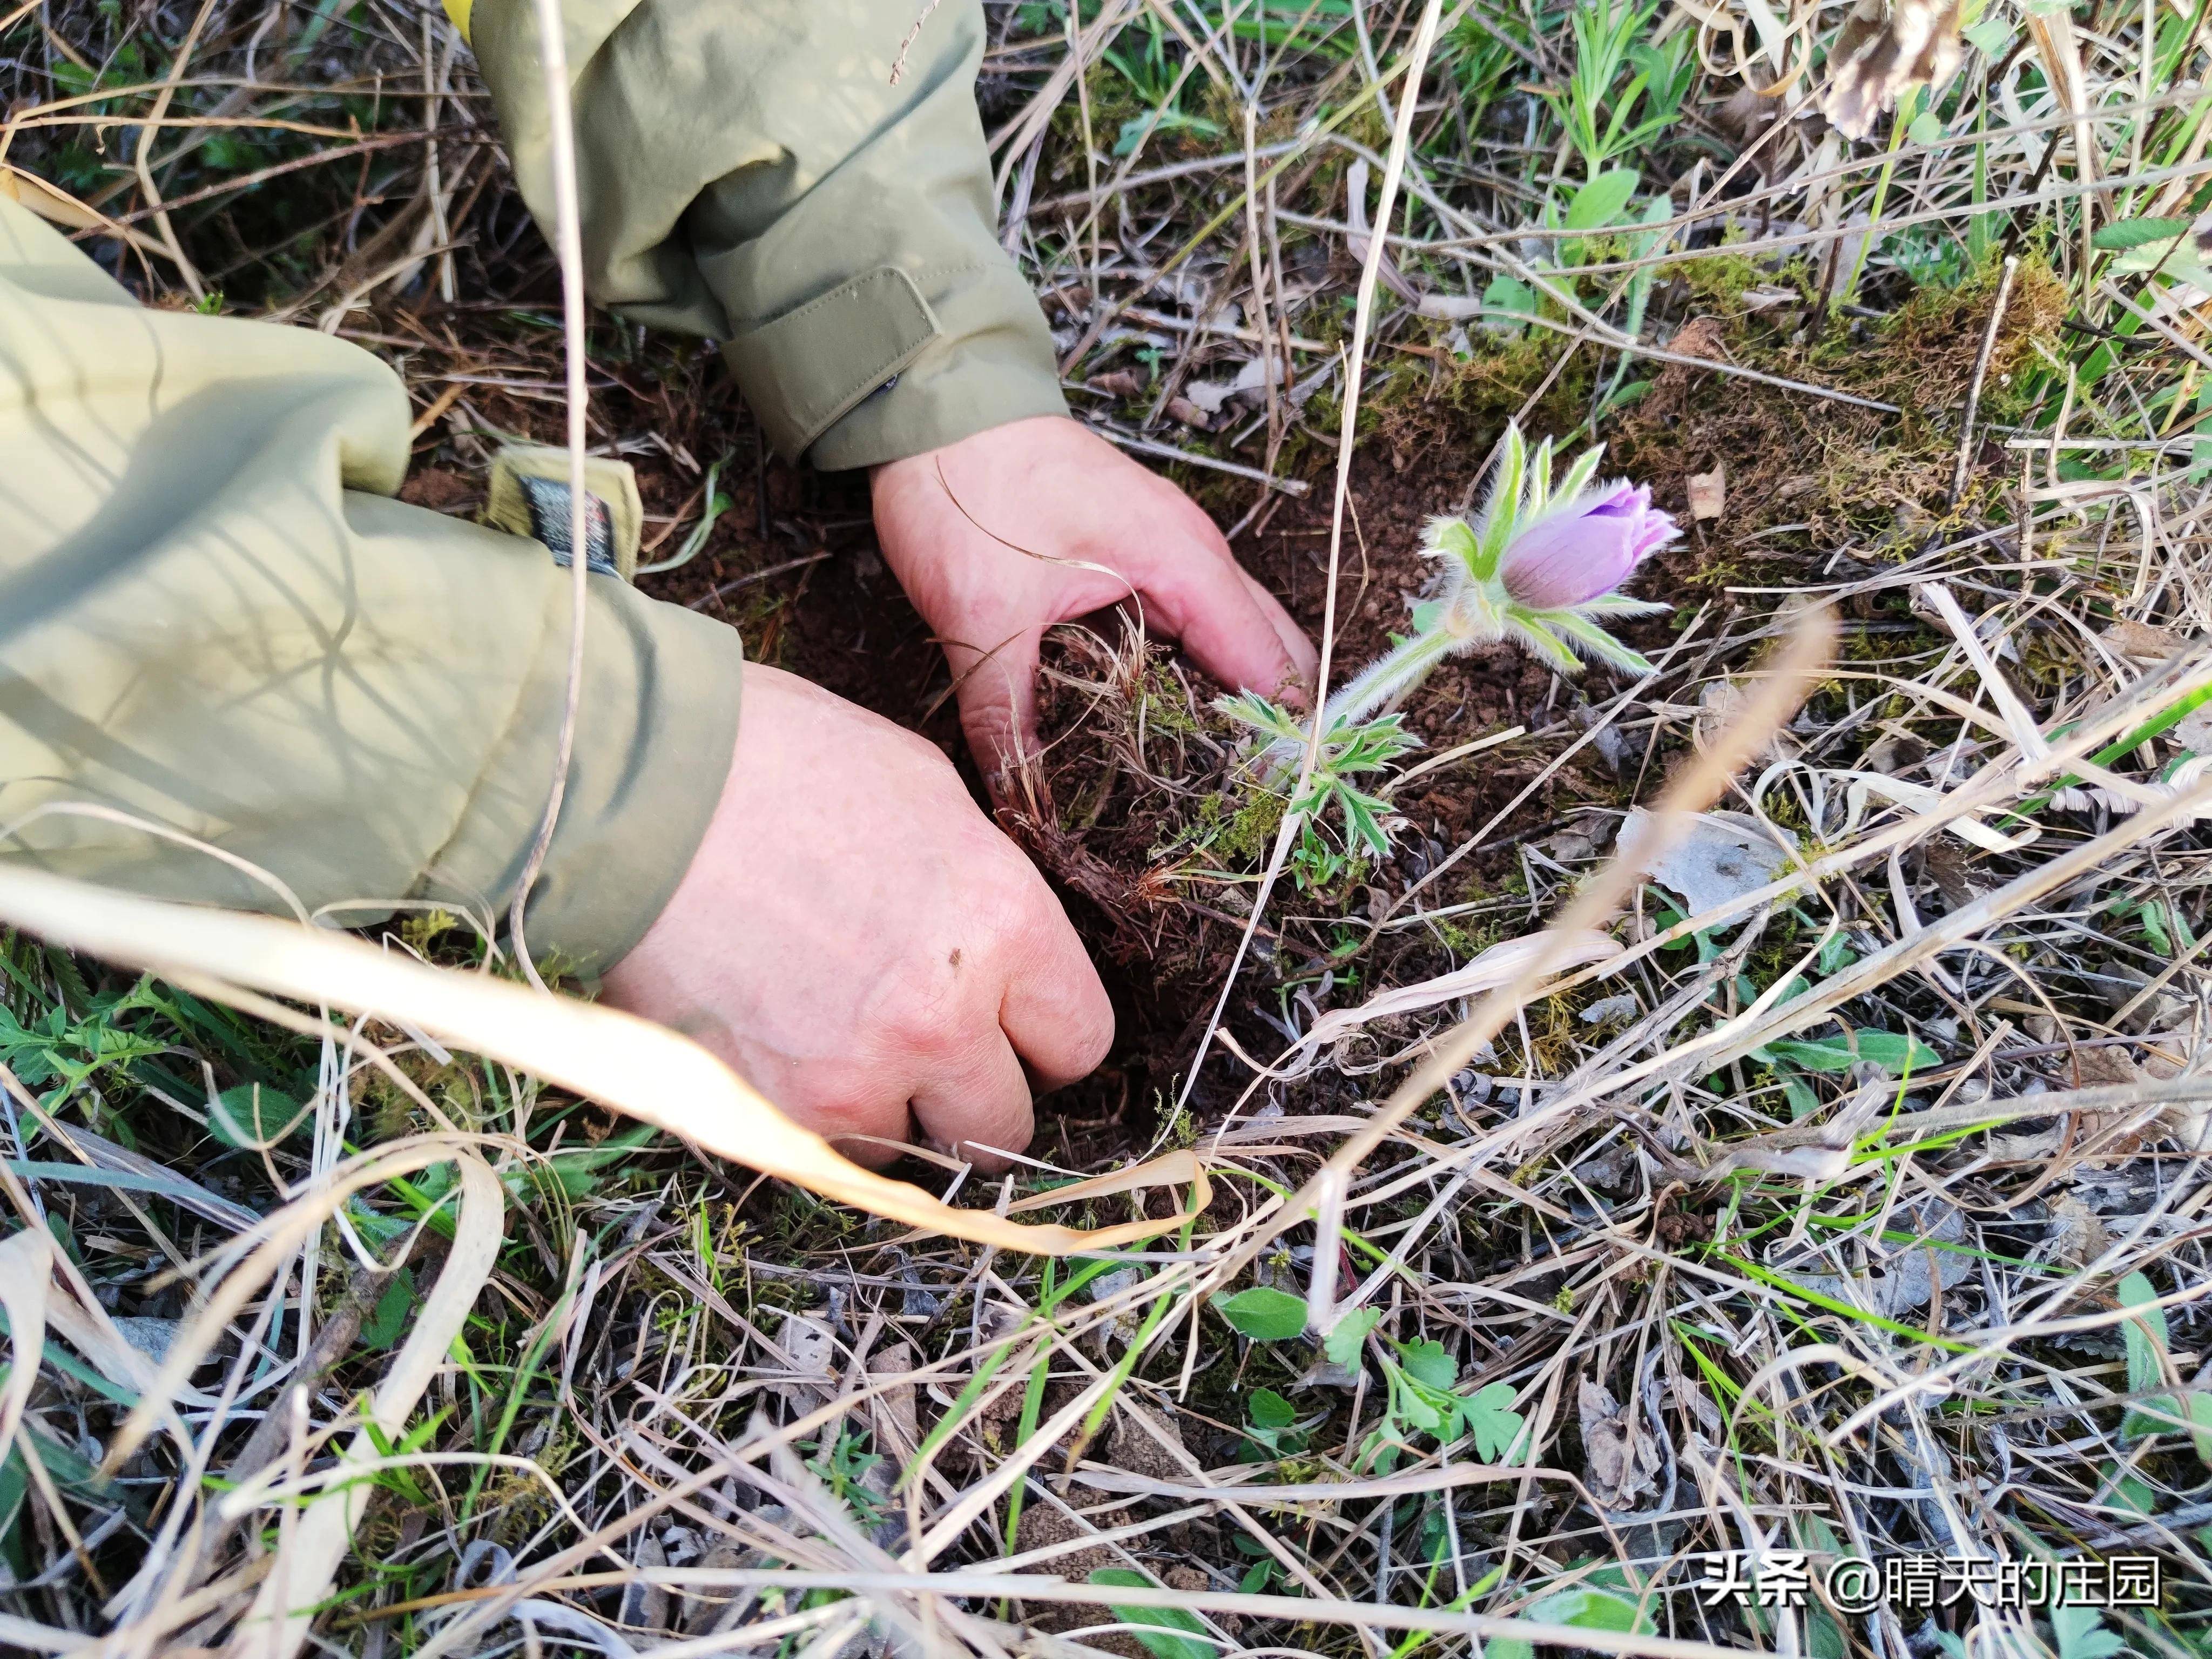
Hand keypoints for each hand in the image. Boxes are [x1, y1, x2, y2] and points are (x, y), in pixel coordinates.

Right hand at [603, 663, 1112, 1169]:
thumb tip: (1003, 945)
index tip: (1012, 1021)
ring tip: (835, 1034)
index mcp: (1002, 926)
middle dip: (973, 1087)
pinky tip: (782, 1046)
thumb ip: (981, 887)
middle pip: (1004, 1121)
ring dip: (886, 1108)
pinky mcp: (768, 1107)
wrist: (637, 785)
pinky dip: (811, 1119)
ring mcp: (852, 1074)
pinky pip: (821, 1152)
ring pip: (907, 1147)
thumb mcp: (927, 794)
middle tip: (927, 1043)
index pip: (1078, 1041)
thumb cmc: (783, 759)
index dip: (1043, 1032)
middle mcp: (942, 1017)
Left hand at [872, 416, 1316, 791]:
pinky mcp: (1135, 559)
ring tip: (1214, 785)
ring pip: (1232, 641)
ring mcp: (1169, 555)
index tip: (1275, 807)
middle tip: (1248, 807)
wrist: (938, 402)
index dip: (1282, 740)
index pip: (1270, 666)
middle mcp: (1193, 557)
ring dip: (1233, 705)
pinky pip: (1189, 627)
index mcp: (1183, 562)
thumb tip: (1016, 798)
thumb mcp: (980, 615)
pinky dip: (1192, 676)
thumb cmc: (969, 486)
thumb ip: (1004, 714)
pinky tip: (1161, 729)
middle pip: (1271, 653)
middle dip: (1271, 729)